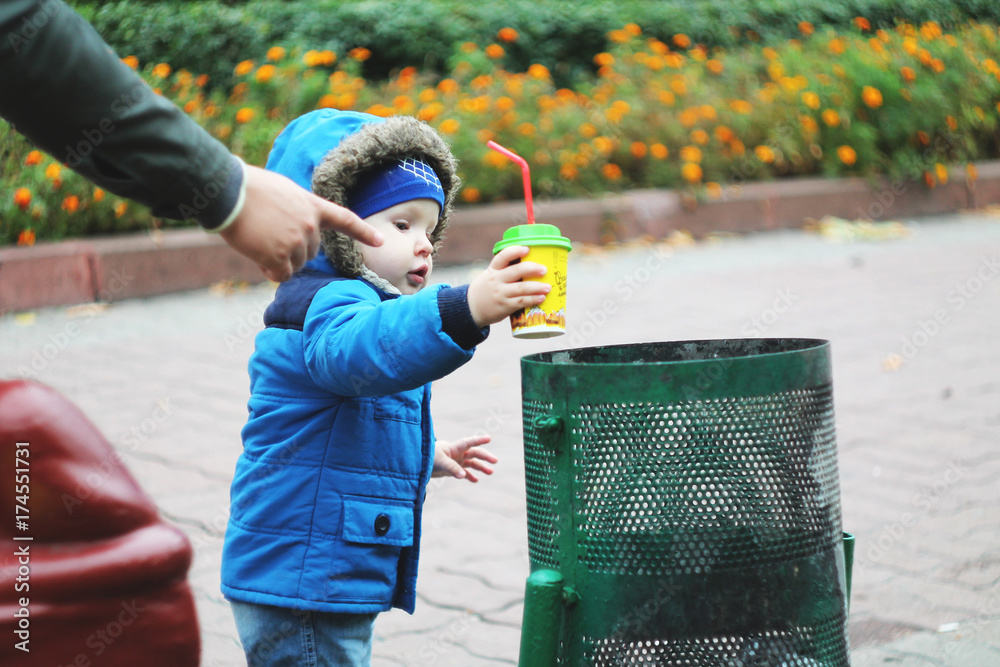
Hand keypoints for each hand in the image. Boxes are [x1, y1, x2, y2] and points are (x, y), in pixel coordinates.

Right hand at [220, 164, 383, 281]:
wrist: (230, 192)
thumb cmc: (249, 188)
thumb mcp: (284, 192)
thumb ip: (297, 211)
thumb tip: (293, 229)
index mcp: (313, 206)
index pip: (344, 220)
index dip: (362, 232)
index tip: (379, 241)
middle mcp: (310, 226)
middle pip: (311, 253)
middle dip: (294, 251)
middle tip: (270, 238)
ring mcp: (296, 242)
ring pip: (296, 265)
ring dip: (281, 261)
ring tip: (261, 243)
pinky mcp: (279, 256)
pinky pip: (282, 275)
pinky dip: (271, 272)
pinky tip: (259, 259)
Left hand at [432, 435, 497, 482]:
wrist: (416, 463)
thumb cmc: (427, 458)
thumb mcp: (440, 463)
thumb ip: (452, 468)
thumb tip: (463, 475)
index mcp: (454, 448)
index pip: (468, 442)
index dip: (478, 440)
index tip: (489, 438)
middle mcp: (457, 453)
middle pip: (474, 453)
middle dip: (485, 456)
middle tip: (495, 461)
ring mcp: (455, 461)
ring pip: (471, 463)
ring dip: (481, 467)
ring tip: (491, 472)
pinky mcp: (452, 469)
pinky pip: (464, 472)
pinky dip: (469, 476)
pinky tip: (476, 481)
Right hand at [467, 246, 550, 327]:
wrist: (472, 308)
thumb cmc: (486, 289)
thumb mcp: (490, 276)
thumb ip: (506, 271)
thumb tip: (532, 264)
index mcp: (493, 270)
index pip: (503, 257)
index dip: (515, 251)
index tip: (527, 248)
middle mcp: (496, 280)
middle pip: (515, 271)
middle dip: (531, 269)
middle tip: (544, 269)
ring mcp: (500, 293)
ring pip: (521, 288)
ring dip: (536, 287)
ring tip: (548, 287)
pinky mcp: (505, 306)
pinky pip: (521, 302)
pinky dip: (532, 299)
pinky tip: (541, 298)